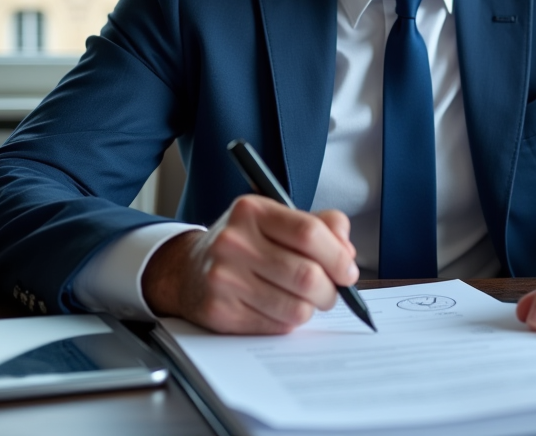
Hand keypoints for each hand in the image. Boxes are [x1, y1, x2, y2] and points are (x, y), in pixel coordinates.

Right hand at [142, 195, 359, 333]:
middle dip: (330, 290)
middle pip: (307, 275)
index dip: (338, 257)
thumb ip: (319, 226)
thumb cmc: (245, 244)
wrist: (187, 269)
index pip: (309, 233)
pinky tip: (277, 308)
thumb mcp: (276, 220)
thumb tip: (347, 252)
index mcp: (252, 211)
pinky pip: (277, 326)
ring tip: (304, 299)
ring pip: (296, 307)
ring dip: (310, 308)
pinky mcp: (220, 311)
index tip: (348, 271)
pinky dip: (288, 321)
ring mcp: (223, 278)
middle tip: (331, 291)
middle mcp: (234, 241)